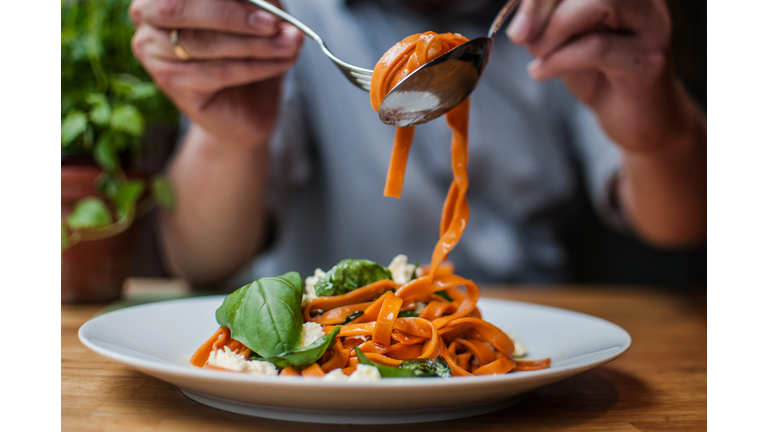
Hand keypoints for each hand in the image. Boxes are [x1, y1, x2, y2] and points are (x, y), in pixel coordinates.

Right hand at [130, 0, 302, 147]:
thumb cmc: (249, 50)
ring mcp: (153, 50)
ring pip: (205, 42)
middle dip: (235, 15)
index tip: (265, 6)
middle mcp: (147, 14)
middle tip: (275, 24)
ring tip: (290, 44)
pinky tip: (281, 61)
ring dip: (256, 44)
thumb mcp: (258, 13)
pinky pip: (217, 70)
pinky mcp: (170, 82)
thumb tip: (267, 6)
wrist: (247, 106)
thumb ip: (258, 1)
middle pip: (181, 7)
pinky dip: (256, 65)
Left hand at [507, 0, 700, 152]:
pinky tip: (541, 71)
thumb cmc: (600, 77)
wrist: (637, 122)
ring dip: (555, 28)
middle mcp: (644, 1)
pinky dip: (560, 59)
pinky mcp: (650, 62)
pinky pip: (597, 47)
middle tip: (519, 35)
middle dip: (542, 4)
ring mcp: (652, 28)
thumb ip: (548, 22)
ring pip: (600, 2)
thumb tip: (521, 22)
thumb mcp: (565, 41)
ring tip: (537, 53)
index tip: (517, 21)